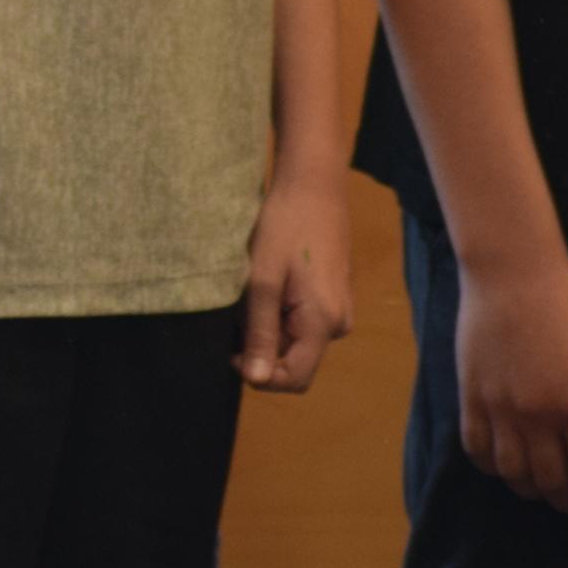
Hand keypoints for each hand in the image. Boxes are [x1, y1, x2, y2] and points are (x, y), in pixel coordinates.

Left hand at [240, 166, 352, 389]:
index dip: (259, 374)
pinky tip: (263, 289)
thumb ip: (259, 332)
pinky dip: (277, 317)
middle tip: (235, 317)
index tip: (229, 349)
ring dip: (267, 332)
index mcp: (324, 323)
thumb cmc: (283, 227)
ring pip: (296, 343)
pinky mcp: (332, 299)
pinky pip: (301, 325)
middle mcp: (338, 325)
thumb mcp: (261, 281)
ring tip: (248, 297)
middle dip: (261, 351)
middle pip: (295, 363)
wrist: (312, 187)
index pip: (295, 379)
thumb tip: (255, 380)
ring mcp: (338, 312)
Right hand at [455, 251, 567, 511]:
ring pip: (513, 473)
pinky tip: (507, 466)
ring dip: (531, 490)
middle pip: (553, 480)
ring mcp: (498, 408)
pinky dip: (492, 467)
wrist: (512, 276)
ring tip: (544, 489)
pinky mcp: (470, 397)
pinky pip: (477, 449)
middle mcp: (537, 414)